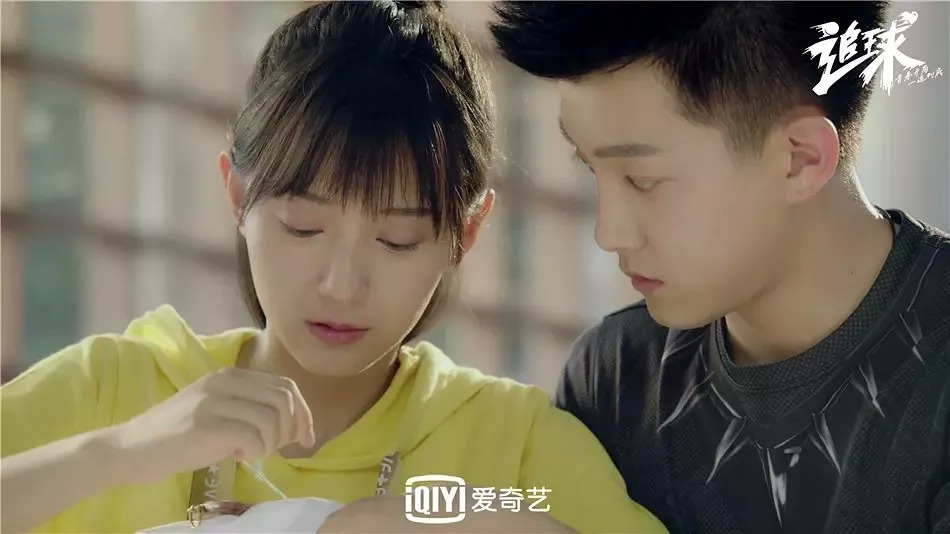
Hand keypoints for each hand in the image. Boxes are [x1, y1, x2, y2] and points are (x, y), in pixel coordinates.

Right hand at [110, 367, 314, 484]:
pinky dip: (255, 452)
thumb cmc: (175, 436)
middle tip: (284, 449)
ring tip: (254, 452)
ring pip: (271, 420)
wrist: (129, 449)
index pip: (285, 385)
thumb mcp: (216, 410)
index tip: (306, 437)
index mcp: (230, 375)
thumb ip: (250, 409)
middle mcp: (224, 382)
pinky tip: (238, 456)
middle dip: (294, 428)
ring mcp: (214, 401)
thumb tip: (293, 425)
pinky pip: (253, 438)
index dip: (303, 412)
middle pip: (284, 400)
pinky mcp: (206, 425)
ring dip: (272, 443)